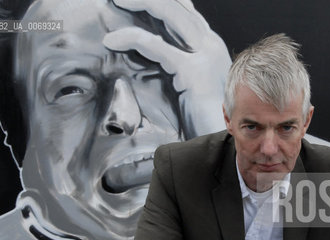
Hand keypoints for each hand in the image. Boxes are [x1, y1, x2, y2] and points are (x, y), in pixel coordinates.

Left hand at [104, 0, 230, 136]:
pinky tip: (112, 40)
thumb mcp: (189, 81)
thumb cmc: (202, 116)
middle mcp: (210, 43)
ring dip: (139, 2)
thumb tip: (150, 49)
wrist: (217, 137)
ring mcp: (205, 55)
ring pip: (169, 13)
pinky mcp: (193, 71)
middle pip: (177, 4)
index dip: (163, 0)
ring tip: (114, 2)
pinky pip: (156, 45)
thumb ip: (175, 61)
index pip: (185, 9)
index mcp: (210, 44)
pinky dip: (131, 38)